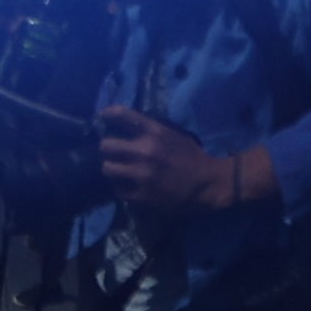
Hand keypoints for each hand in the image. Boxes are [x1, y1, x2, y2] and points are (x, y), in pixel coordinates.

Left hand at [95, 109, 253, 213]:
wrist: (209, 184)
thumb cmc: (192, 157)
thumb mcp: (172, 134)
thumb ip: (148, 129)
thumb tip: (123, 123)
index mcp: (154, 132)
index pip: (122, 115)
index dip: (107, 114)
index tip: (101, 117)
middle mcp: (145, 151)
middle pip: (106, 146)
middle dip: (107, 149)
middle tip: (112, 153)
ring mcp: (142, 175)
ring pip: (108, 169)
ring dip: (112, 170)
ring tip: (118, 172)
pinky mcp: (143, 196)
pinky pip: (119, 191)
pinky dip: (123, 189)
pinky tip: (129, 188)